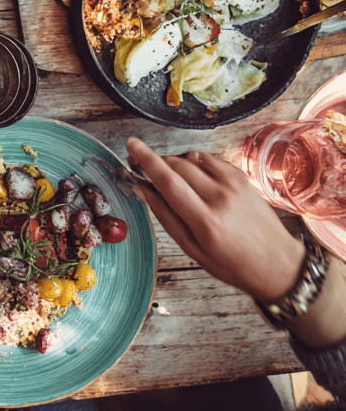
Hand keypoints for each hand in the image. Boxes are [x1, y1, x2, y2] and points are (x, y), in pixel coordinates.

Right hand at [125, 138, 303, 302]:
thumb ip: (165, 216)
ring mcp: (235, 185)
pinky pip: (210, 160)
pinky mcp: (243, 178)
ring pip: (192, 158)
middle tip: (143, 168)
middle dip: (156, 162)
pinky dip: (195, 164)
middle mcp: (221, 198)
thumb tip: (142, 189)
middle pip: (177, 165)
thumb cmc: (234, 264)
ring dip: (175, 163)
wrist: (279, 265)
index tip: (132, 145)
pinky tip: (195, 180)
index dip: (146, 159)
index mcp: (205, 220)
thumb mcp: (192, 249)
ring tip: (173, 179)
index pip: (168, 180)